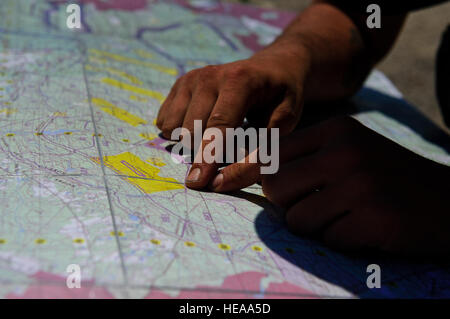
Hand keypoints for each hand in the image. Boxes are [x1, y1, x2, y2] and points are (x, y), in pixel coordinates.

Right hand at [156, 48, 310, 189]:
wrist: (272, 68)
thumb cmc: (281, 101)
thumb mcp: (284, 126)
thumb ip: (258, 155)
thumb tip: (219, 183)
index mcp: (240, 81)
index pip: (219, 126)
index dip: (208, 157)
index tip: (197, 182)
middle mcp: (210, 76)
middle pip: (192, 130)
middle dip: (205, 150)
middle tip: (231, 145)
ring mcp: (192, 78)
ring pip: (174, 127)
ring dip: (192, 141)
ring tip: (218, 134)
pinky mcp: (180, 83)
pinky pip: (165, 120)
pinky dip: (179, 131)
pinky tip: (201, 126)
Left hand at [261, 117, 449, 256]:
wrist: (446, 200)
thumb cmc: (387, 176)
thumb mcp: (350, 149)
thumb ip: (306, 157)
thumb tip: (253, 173)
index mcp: (336, 130)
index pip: (273, 154)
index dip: (269, 178)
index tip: (281, 190)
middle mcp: (346, 151)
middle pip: (276, 187)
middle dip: (288, 205)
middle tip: (313, 206)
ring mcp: (360, 184)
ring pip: (297, 220)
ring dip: (316, 227)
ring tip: (344, 216)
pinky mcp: (374, 218)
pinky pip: (329, 240)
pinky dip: (343, 240)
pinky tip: (365, 228)